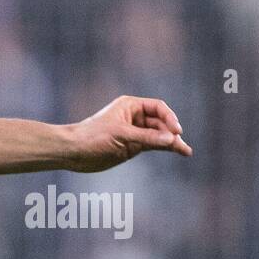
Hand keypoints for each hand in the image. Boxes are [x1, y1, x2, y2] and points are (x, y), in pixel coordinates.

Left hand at [66, 96, 192, 172]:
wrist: (72, 151)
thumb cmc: (93, 137)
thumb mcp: (122, 135)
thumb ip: (147, 138)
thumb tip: (171, 139)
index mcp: (130, 106)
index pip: (158, 108)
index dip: (170, 118)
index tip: (177, 131)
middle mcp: (134, 117)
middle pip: (160, 123)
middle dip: (172, 133)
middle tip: (183, 146)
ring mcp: (133, 132)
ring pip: (158, 135)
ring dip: (170, 142)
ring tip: (185, 152)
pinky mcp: (131, 146)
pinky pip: (151, 145)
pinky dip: (162, 148)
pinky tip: (174, 151)